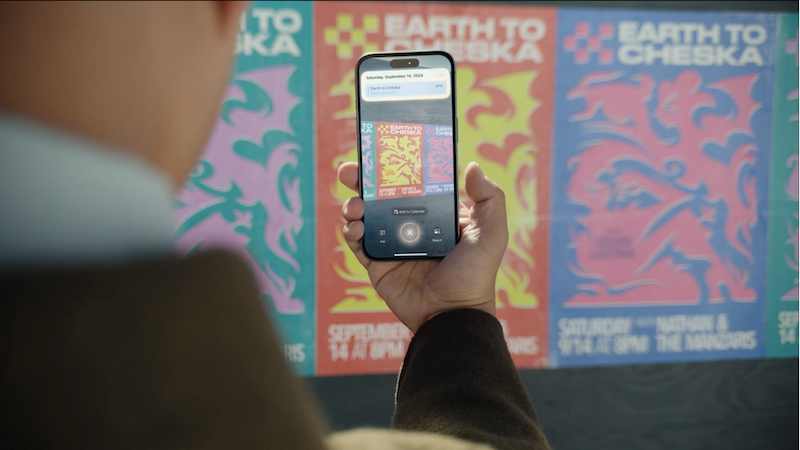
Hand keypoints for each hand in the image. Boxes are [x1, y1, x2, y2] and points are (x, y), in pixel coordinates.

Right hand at [338, 161, 508, 332]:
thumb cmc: (475, 277)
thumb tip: (472, 166)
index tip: (383, 153)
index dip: (396, 168)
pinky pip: (357, 243)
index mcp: (436, 215)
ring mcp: (392, 245)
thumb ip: (489, 199)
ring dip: (354, 204)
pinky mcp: (377, 265)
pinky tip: (355, 227)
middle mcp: (412, 226)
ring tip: (355, 205)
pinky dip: (351, 231)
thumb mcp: (491, 234)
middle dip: (363, 180)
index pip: (413, 183)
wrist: (452, 316)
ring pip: (365, 215)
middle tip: (351, 171)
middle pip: (381, 196)